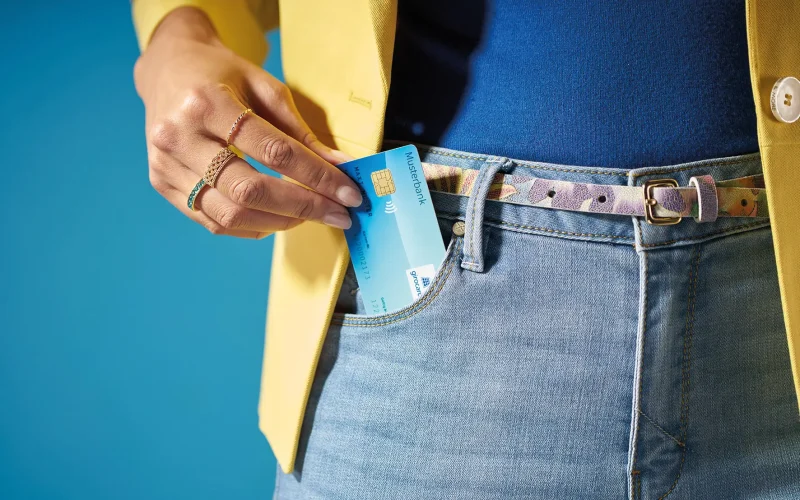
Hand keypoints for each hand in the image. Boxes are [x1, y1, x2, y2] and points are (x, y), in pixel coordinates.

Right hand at [133, 7, 360, 238]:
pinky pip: (213, 222)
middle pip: (249, 190)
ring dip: (279, 222)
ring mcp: (165, 165)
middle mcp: (179, 137)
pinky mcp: (162, 185)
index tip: (350, 195)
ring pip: (230, 215)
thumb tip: (342, 168)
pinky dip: (252, 226)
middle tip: (339, 215)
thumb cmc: (223, 75)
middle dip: (303, 208)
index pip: (274, 152)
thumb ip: (301, 131)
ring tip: (310, 215)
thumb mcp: (266, 87)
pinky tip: (277, 217)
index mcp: (208, 104)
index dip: (317, 178)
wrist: (168, 68)